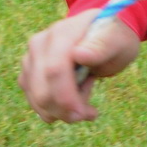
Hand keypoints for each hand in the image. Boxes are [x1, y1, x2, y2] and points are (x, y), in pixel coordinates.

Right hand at [20, 10, 139, 122]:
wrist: (103, 37)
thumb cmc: (113, 39)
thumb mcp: (118, 41)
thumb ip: (101, 46)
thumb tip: (79, 55)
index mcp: (63, 32)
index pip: (55, 70)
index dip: (65, 97)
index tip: (84, 113)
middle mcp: (41, 43)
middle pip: (42, 89)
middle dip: (65, 109)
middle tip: (89, 114)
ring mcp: (31, 58)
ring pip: (37, 98)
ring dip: (61, 111)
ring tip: (86, 104)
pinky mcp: (29, 73)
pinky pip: (35, 100)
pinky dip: (54, 110)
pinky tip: (75, 104)